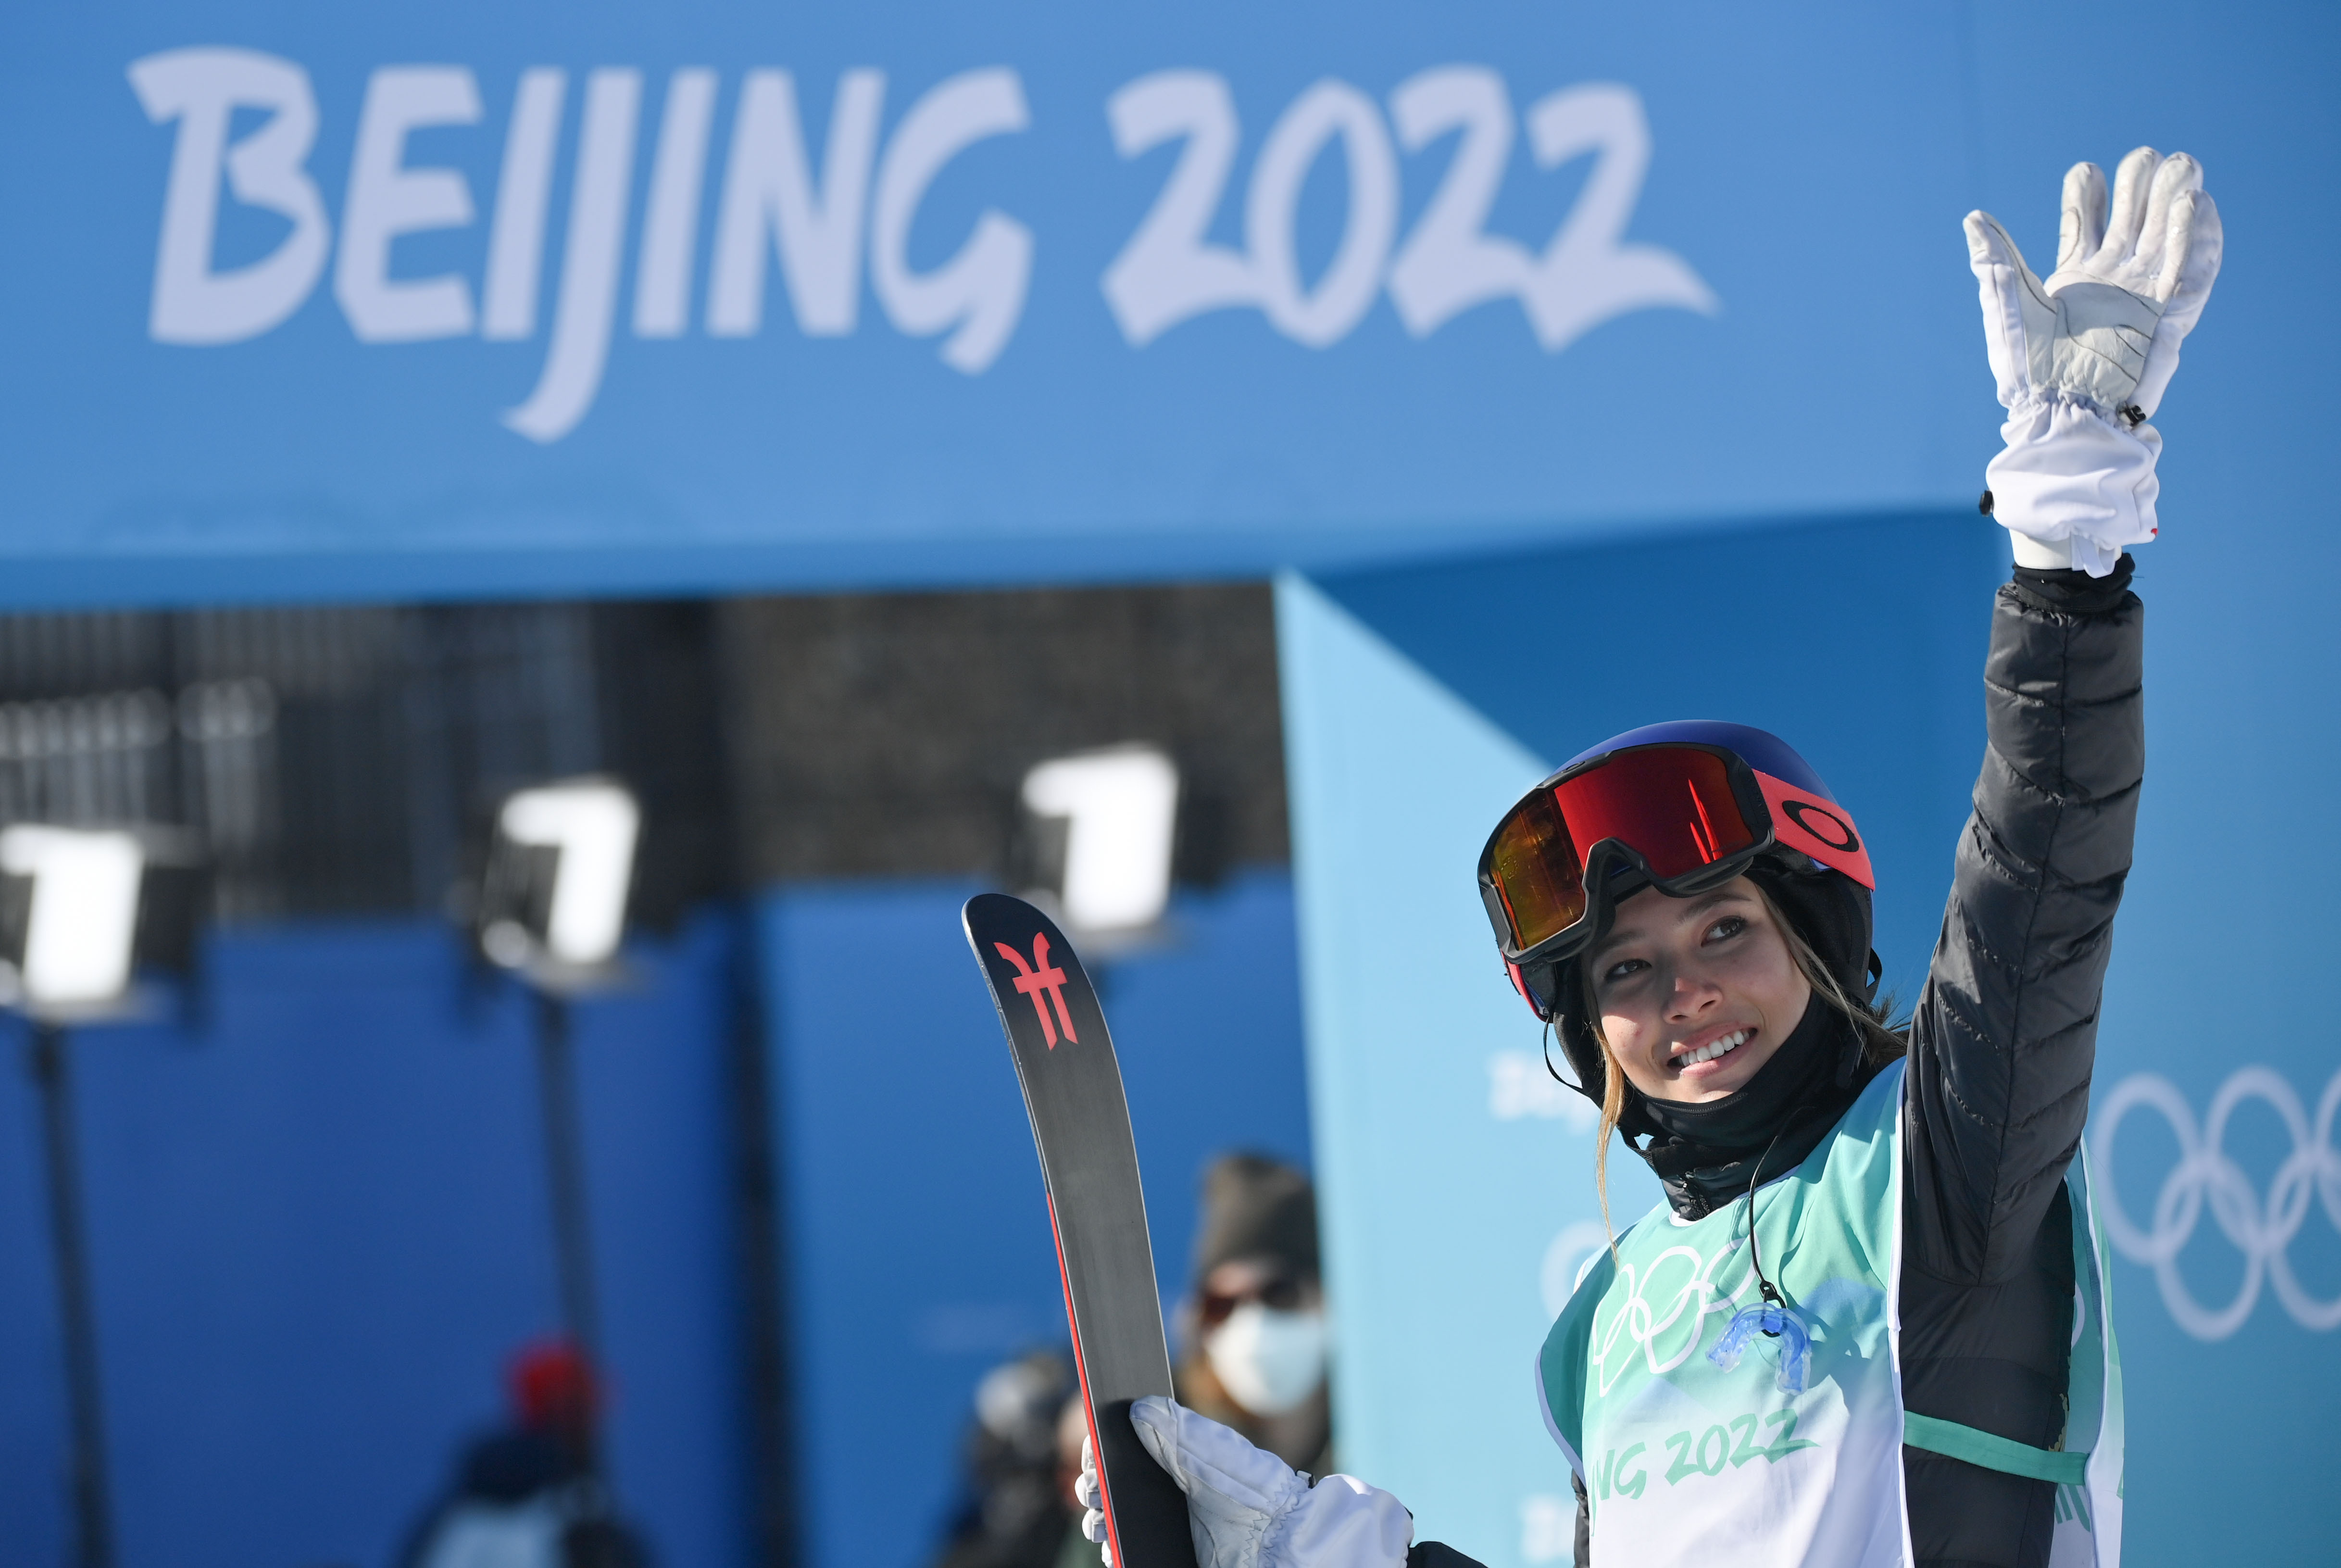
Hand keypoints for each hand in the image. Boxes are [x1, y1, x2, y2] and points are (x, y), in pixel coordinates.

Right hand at [1080, 1398, 1410, 1567]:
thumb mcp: (1220, 1454)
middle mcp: (1164, 1498)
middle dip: (1092, 1486)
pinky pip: (1127, 1555)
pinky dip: (1114, 1551)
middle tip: (1093, 1488)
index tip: (1092, 1452)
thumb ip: (1181, 1432)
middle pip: (1109, 1490)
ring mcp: (1162, 1531)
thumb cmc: (1258, 1494)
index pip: (1122, 1454)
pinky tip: (1113, 1545)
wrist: (1284, 1544)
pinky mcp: (1162, 1557)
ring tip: (1100, 1520)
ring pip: (1112, 1526)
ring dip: (1097, 1521)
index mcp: (1173, 1465)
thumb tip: (1140, 1407)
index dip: (1101, 1452)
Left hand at [1964, 148, 2221, 573]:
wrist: (2056, 412)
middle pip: (2135, 218)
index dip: (2087, 192)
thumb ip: (1994, 261)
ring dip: (2175, 198)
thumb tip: (1972, 218)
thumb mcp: (2008, 306)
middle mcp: (2113, 280)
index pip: (2087, 220)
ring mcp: (2144, 296)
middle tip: (2142, 159)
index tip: (2084, 172)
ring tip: (2177, 164)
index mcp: (2074, 275)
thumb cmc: (2027, 369)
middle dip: (2141, 185)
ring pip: (2167, 235)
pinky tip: (2197, 204)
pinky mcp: (2169, 319)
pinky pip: (2193, 273)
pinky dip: (2198, 238)